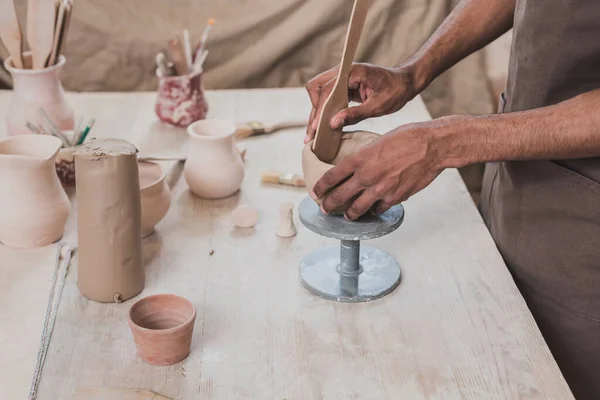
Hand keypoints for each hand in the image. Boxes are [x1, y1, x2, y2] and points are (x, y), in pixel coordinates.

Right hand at [304, 62, 420, 142]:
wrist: (405, 83)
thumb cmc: (395, 91)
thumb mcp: (378, 106)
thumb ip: (355, 114)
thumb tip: (333, 124)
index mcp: (352, 72)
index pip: (327, 90)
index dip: (320, 109)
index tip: (317, 127)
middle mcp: (343, 72)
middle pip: (316, 88)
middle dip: (314, 110)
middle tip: (313, 133)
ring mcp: (342, 78)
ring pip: (319, 94)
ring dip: (317, 112)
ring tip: (313, 135)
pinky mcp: (343, 87)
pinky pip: (328, 98)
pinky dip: (324, 112)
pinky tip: (323, 127)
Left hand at [312, 122, 443, 219]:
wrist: (433, 146)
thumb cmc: (408, 138)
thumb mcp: (378, 142)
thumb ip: (365, 157)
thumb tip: (357, 167)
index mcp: (360, 158)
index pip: (331, 176)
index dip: (320, 187)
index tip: (315, 192)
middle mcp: (367, 176)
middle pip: (339, 197)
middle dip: (328, 205)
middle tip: (325, 209)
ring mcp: (380, 189)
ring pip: (357, 209)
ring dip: (349, 214)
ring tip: (347, 215)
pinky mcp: (395, 198)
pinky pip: (378, 209)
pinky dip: (373, 210)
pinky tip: (371, 210)